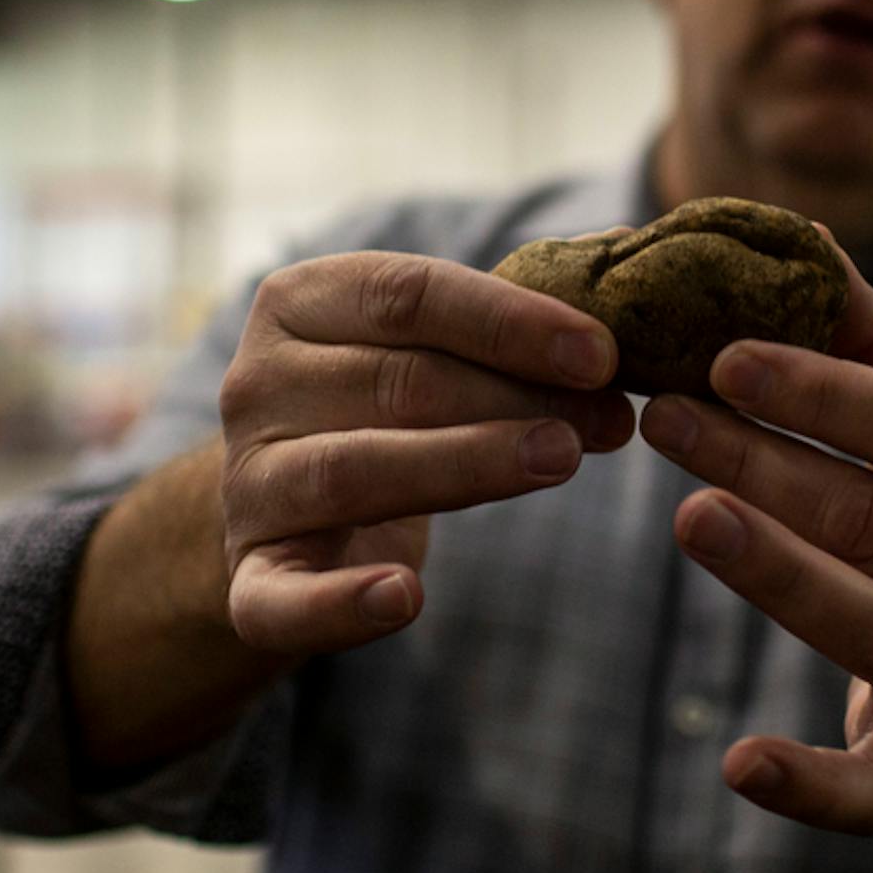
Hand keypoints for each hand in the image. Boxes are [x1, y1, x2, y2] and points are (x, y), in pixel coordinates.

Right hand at [218, 250, 634, 654]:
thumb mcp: (425, 347)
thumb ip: (505, 319)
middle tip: (610, 418)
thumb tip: (624, 268)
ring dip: (465, 465)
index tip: (600, 352)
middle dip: (515, 398)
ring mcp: (248, 483)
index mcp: (298, 303)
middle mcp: (257, 384)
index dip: (510, 322)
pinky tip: (405, 598)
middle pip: (396, 383)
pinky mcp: (250, 578)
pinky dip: (339, 604)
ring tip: (561, 461)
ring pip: (353, 471)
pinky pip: (282, 597)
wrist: (290, 507)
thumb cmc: (384, 408)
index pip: (407, 294)